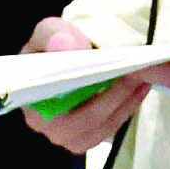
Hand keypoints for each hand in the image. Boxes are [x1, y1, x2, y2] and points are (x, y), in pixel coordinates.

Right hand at [19, 17, 146, 151]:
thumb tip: (66, 47)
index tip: (103, 67)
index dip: (77, 86)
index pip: (52, 101)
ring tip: (141, 77)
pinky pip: (109, 129)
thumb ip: (53, 35)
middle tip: (133, 71)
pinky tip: (139, 87)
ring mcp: (66, 135)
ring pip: (99, 126)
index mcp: (28, 98)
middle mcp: (44, 124)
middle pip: (81, 119)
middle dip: (111, 95)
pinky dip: (126, 108)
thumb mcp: (49, 31)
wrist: (66, 57)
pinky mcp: (86, 137)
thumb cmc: (53, 46)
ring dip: (123, 101)